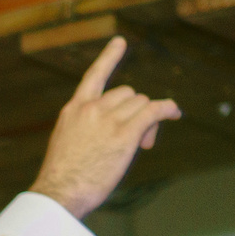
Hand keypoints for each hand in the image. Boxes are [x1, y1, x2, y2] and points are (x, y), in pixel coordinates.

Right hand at [29, 37, 182, 217]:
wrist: (59, 193)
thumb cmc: (63, 179)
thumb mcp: (68, 144)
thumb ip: (88, 130)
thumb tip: (120, 132)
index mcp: (74, 110)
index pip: (94, 76)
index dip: (109, 58)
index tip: (120, 42)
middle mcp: (91, 108)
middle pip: (127, 94)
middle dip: (135, 111)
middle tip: (138, 138)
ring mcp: (108, 119)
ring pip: (140, 104)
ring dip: (147, 120)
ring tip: (143, 144)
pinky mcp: (125, 134)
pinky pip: (154, 111)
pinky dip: (167, 109)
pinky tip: (175, 112)